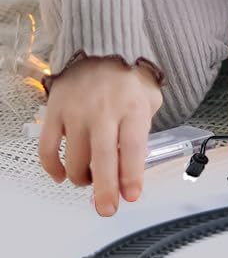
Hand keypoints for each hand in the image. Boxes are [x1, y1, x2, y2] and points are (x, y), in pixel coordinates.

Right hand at [37, 56, 161, 216]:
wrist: (99, 48)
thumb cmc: (127, 79)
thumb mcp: (149, 97)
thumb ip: (144, 128)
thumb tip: (136, 164)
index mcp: (133, 107)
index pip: (134, 147)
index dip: (132, 175)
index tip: (132, 196)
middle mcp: (104, 110)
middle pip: (104, 158)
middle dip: (106, 189)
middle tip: (107, 209)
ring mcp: (77, 112)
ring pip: (75, 158)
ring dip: (82, 178)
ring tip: (91, 180)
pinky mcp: (54, 112)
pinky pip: (48, 148)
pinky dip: (53, 167)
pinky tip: (62, 175)